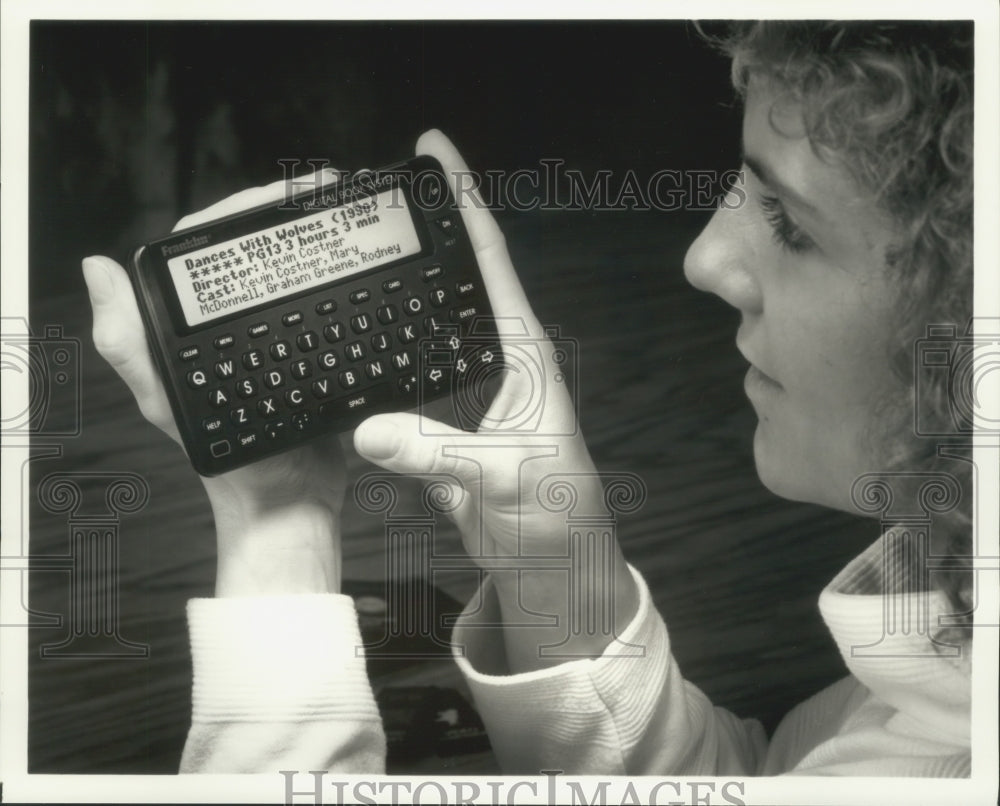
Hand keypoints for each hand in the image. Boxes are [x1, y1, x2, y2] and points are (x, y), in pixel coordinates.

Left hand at [82, 170, 347, 595]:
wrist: (290, 496)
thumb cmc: (227, 457)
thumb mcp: (166, 396)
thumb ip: (127, 339)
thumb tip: (97, 268)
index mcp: (188, 322)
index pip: (206, 242)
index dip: (240, 208)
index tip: (279, 195)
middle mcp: (229, 322)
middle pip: (253, 245)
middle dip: (287, 208)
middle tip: (325, 193)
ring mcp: (272, 331)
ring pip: (289, 264)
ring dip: (313, 230)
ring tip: (344, 208)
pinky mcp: (310, 343)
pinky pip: (320, 296)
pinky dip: (335, 269)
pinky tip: (354, 253)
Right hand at [353, 131, 638, 668]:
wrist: (553, 565)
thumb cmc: (556, 517)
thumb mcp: (506, 481)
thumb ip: (441, 454)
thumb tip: (371, 429)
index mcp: (524, 352)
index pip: (491, 257)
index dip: (463, 199)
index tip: (433, 149)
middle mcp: (497, 358)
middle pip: (454, 276)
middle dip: (421, 228)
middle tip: (372, 192)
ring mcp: (468, 389)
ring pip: (425, 322)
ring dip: (397, 287)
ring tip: (353, 250)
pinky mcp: (444, 422)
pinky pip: (402, 374)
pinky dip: (377, 353)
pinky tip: (351, 343)